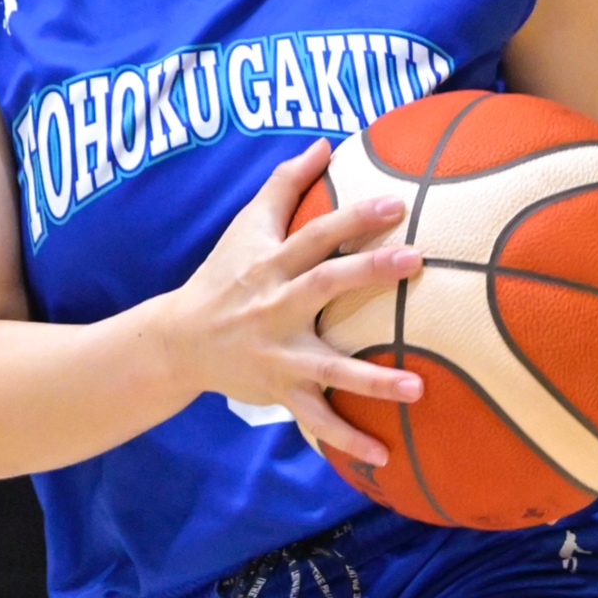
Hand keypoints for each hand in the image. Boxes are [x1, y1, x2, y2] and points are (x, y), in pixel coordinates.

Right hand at [154, 139, 424, 467]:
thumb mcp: (245, 226)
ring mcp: (277, 354)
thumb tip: (324, 142)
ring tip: (418, 388)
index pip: (315, 234)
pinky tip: (385, 455)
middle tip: (416, 261)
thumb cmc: (223, 275)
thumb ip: (284, 184)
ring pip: (327, 367)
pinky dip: (348, 439)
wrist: (179, 340)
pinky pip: (316, 419)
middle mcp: (275, 307)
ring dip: (372, 380)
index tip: (396, 204)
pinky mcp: (279, 391)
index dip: (353, 217)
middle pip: (325, 285)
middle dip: (370, 272)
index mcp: (271, 264)